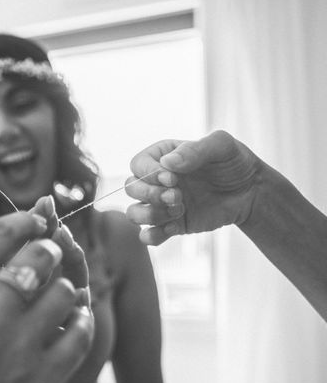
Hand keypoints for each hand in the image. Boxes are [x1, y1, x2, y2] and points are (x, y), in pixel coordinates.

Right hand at [0, 210, 93, 382]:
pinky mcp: (41, 379)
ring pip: (64, 291)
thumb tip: (7, 250)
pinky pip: (79, 333)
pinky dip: (80, 321)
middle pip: (36, 256)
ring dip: (65, 288)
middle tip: (49, 254)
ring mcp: (16, 345)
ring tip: (61, 292)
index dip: (23, 221)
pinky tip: (74, 320)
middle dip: (47, 251)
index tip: (37, 219)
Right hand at [125, 130, 260, 244]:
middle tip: (177, 196)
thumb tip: (168, 163)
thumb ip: (194, 149)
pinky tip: (175, 227)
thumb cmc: (235, 163)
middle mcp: (157, 181)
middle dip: (150, 195)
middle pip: (131, 189)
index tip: (173, 178)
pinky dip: (155, 235)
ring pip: (133, 213)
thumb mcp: (221, 145)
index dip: (150, 174)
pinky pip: (148, 236)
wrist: (251, 192)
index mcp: (163, 157)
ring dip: (151, 215)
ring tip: (179, 211)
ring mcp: (161, 204)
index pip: (138, 164)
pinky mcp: (170, 225)